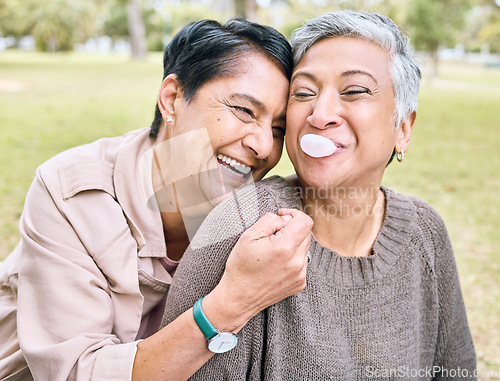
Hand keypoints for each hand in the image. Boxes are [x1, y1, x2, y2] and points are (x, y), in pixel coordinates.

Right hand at [204, 208, 312, 331]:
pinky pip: (302, 263)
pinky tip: (276, 264)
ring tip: (273, 252)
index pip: (305, 221)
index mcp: (285, 247)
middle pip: (306, 233)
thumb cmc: (240, 266)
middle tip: (272, 235)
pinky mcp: (300, 284)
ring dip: (293, 244)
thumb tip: (286, 219)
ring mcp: (300, 275)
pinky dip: (292, 259)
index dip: (293, 214)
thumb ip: (270, 221)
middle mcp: (297, 262)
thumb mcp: (248, 236)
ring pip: (304, 248)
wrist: (238, 298)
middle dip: (292, 229)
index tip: (281, 217)